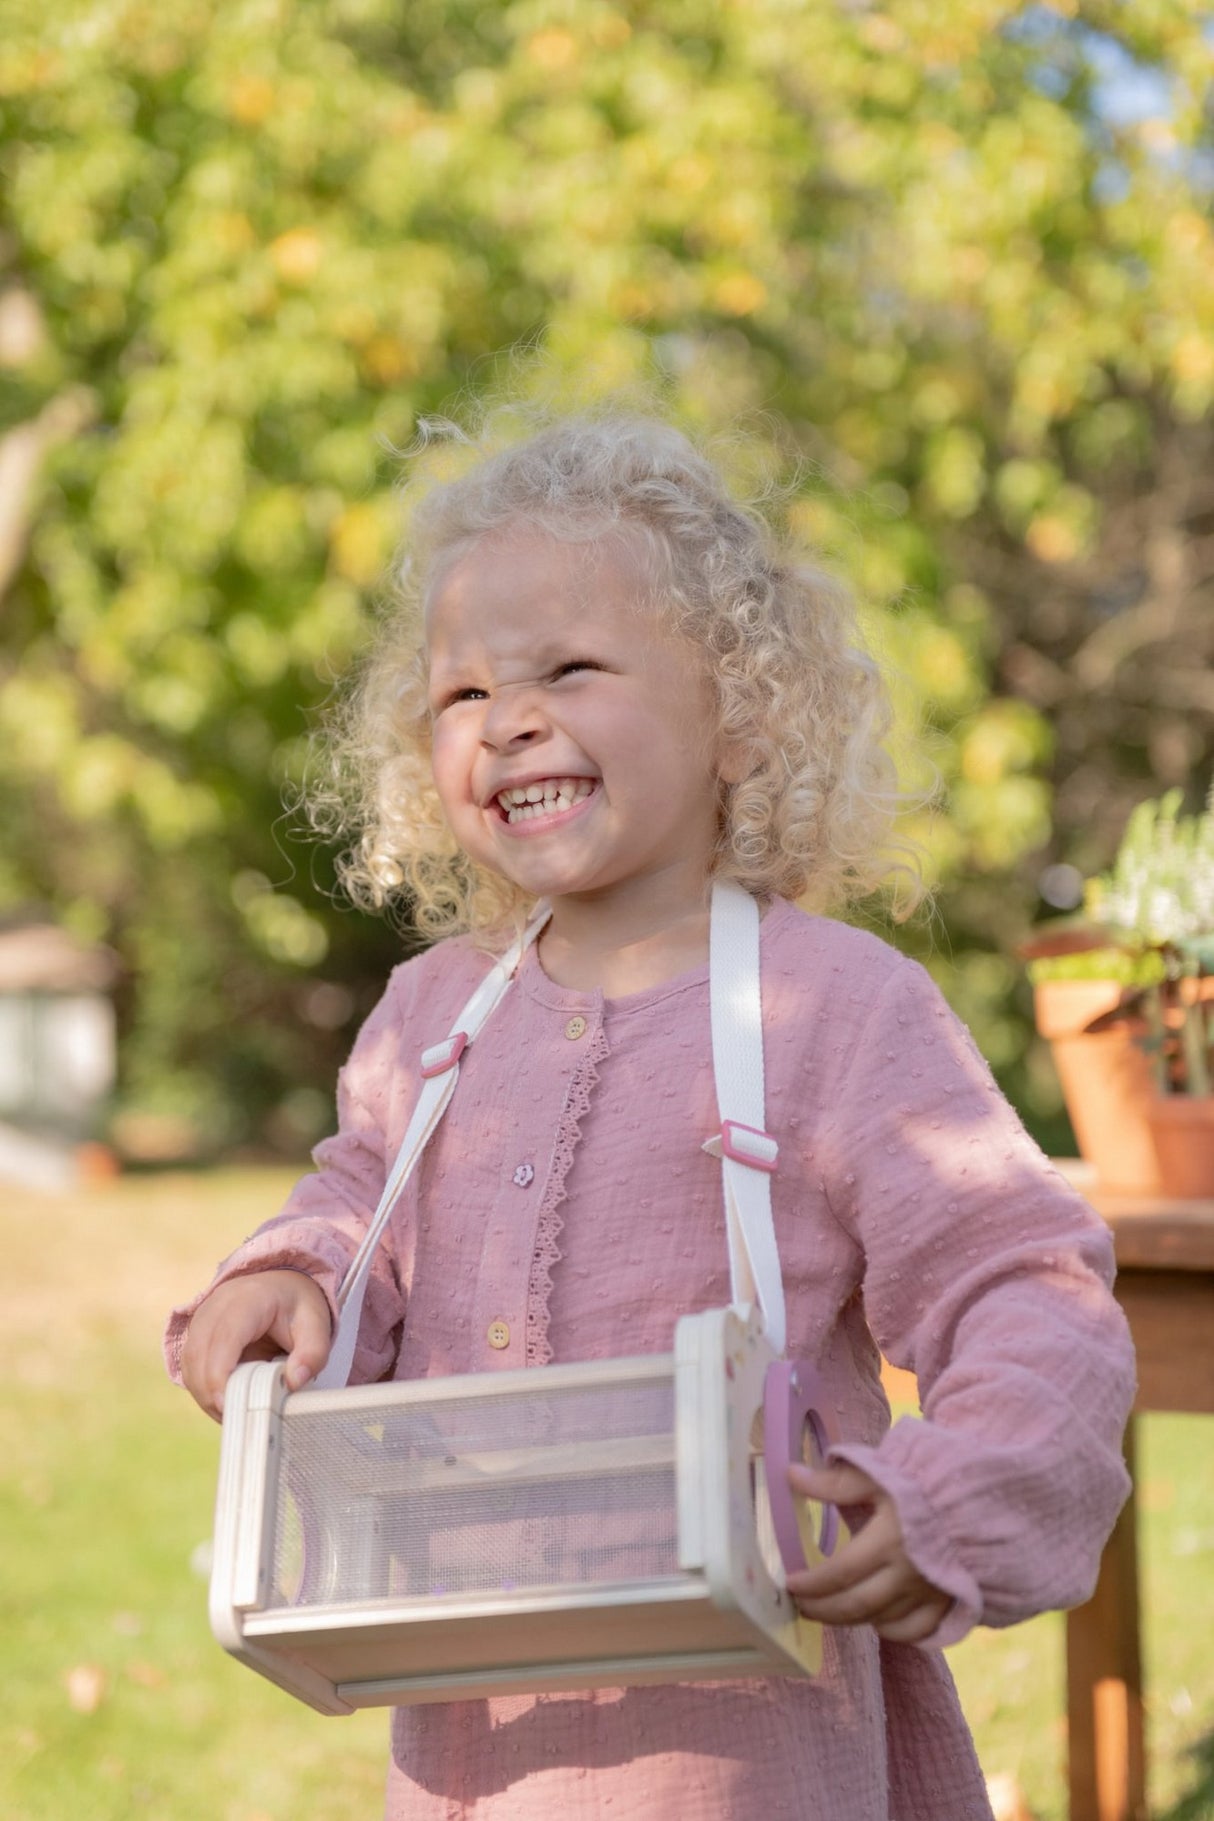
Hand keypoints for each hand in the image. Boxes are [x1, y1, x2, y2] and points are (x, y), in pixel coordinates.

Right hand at [179, 1269, 332, 1422]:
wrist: (280, 1286)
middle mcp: (216, 1307)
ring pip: (190, 1365)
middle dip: (211, 1393)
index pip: (224, 1338)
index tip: (226, 1405)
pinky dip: (204, 1391)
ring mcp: (201, 1321)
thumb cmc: (296, 1306)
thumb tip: (294, 1383)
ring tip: (234, 1415)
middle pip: (199, 1355)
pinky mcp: (196, 1337)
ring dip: (206, 1395)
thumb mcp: (316, 1324)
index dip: (219, 1374)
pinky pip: (191, 1369)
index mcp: (247, 1300)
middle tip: (235, 1420)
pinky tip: (226, 1405)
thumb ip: (313, 1353)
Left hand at [784, 1460, 952, 1643]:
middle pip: (855, 1606)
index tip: (790, 1585)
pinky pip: (914, 1632)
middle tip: (800, 1607)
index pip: (838, 1574)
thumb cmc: (927, 1482)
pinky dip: (890, 1631)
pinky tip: (875, 1620)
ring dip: (850, 1620)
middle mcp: (907, 1575)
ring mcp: (929, 1594)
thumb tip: (791, 1476)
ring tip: (829, 1611)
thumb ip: (835, 1482)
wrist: (986, 1499)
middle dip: (822, 1610)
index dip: (810, 1584)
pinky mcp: (948, 1603)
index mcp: (887, 1541)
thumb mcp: (879, 1473)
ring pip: (880, 1621)